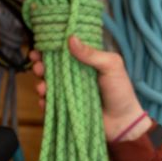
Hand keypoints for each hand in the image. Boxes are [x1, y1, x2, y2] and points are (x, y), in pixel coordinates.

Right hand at [30, 36, 152, 141]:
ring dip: (41, 84)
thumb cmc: (120, 91)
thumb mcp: (111, 66)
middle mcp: (74, 75)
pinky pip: (51, 104)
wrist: (123, 122)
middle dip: (41, 65)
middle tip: (38, 67)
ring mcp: (69, 92)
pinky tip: (45, 102)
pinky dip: (45, 102)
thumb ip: (92, 54)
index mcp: (85, 61)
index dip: (51, 47)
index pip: (64, 50)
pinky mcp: (66, 107)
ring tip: (42, 87)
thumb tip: (71, 39)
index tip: (40, 46)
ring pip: (48, 85)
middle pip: (52, 67)